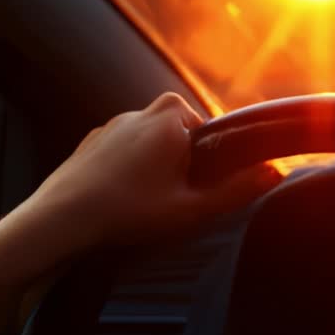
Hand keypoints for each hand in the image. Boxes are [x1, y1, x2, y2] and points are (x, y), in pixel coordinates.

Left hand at [23, 93, 277, 259]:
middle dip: (183, 157)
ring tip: (146, 201)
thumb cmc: (128, 212)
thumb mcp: (192, 209)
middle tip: (177, 194)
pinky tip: (122, 199)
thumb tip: (275, 172)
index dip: (211, 156)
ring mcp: (111, 126)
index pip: (209, 125)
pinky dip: (127, 168)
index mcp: (171, 119)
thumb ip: (237, 190)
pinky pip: (122, 149)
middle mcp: (141, 113)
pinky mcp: (89, 143)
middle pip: (179, 130)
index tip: (202, 184)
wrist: (59, 221)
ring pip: (149, 139)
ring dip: (154, 162)